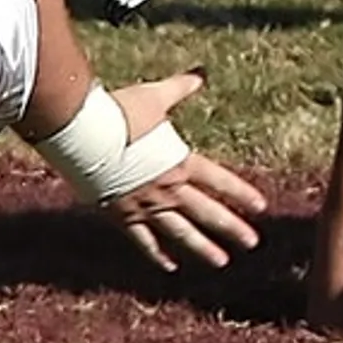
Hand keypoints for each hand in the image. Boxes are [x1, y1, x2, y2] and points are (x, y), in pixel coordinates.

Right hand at [100, 69, 267, 269]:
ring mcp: (145, 204)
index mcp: (180, 162)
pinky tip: (170, 267)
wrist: (81, 131)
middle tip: (252, 243)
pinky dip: (156, 255)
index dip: (241, 193)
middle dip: (232, 228)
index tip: (261, 207)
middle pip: (207, 212)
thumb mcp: (154, 97)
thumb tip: (199, 75)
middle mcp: (167, 188)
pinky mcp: (122, 214)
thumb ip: (179, 89)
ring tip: (222, 262)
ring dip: (203, 248)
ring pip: (180, 233)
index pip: (219, 181)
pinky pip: (143, 240)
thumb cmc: (118, 111)